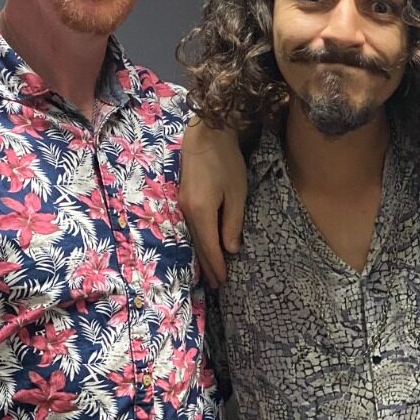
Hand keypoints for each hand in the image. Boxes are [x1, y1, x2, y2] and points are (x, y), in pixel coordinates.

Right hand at [179, 118, 247, 288]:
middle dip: (209, 266)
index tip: (224, 282)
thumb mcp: (237, 194)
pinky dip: (199, 240)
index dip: (217, 265)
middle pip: (198, 245)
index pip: (209, 247)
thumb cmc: (226, 162)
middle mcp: (186, 211)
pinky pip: (191, 227)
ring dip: (203, 255)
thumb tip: (231, 249)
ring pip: (193, 237)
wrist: (206, 134)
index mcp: (200, 212)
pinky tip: (205, 246)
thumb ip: (233, 223)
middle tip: (218, 285)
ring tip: (212, 271)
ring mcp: (182, 204)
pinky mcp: (183, 198)